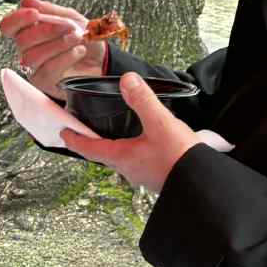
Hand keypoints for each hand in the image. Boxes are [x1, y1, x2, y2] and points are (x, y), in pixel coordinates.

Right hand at [0, 0, 104, 99]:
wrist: (100, 59)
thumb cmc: (82, 39)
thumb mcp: (69, 18)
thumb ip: (48, 9)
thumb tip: (27, 1)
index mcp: (28, 31)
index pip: (8, 26)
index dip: (18, 19)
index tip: (35, 13)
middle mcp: (27, 49)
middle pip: (21, 40)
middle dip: (47, 30)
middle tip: (68, 27)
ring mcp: (34, 67)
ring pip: (32, 56)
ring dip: (58, 44)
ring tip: (77, 38)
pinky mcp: (44, 81)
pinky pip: (47, 70)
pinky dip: (65, 57)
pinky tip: (78, 51)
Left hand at [58, 71, 201, 192]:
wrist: (203, 184)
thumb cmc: (180, 160)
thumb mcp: (160, 123)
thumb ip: (143, 101)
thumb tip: (128, 81)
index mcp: (122, 157)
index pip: (90, 148)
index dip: (75, 139)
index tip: (63, 134)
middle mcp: (129, 168)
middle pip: (104, 154)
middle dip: (93, 143)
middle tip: (85, 133)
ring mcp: (143, 174)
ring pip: (122, 159)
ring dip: (114, 147)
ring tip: (113, 134)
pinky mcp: (158, 175)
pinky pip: (140, 161)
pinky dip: (134, 150)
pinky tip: (146, 143)